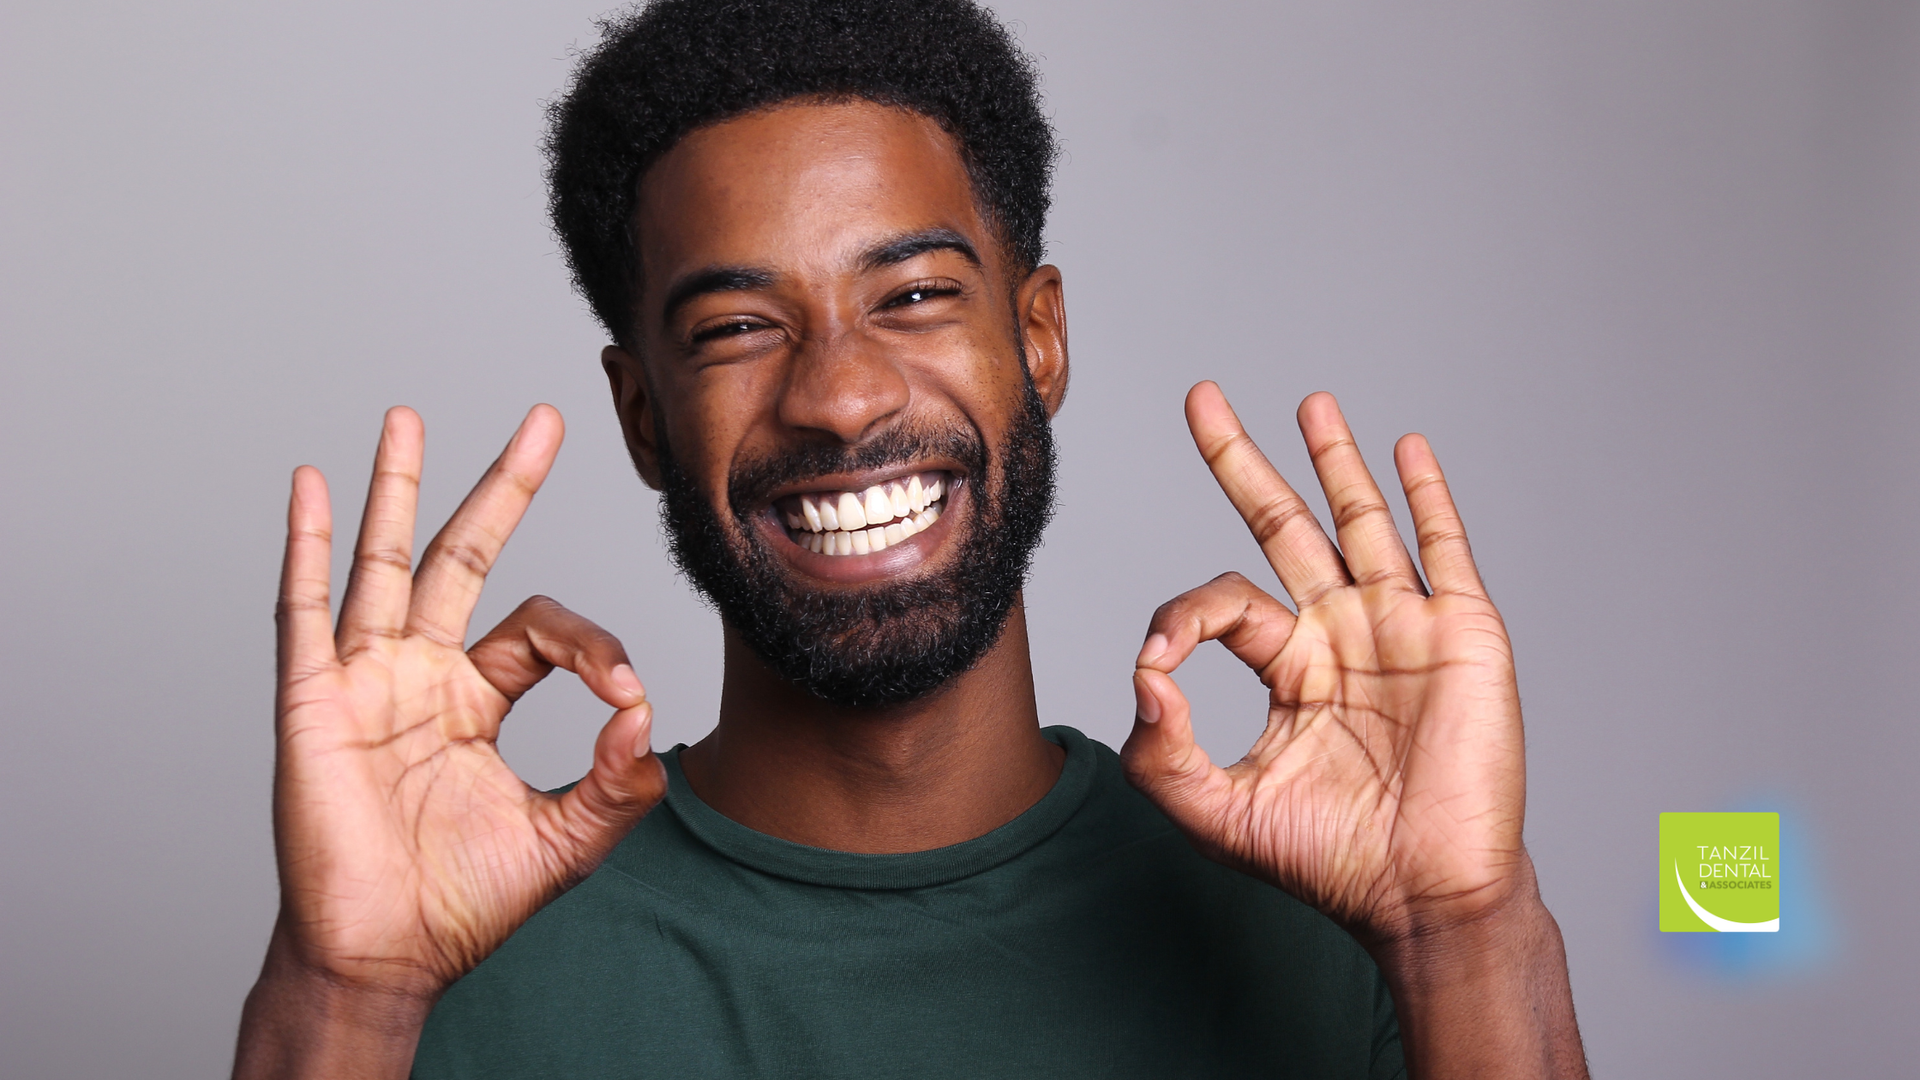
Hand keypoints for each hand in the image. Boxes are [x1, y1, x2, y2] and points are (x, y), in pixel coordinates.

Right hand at [265, 406, 665, 1001]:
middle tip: (546, 420)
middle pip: (466, 557)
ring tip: (408, 416)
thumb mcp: (567, 841)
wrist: (386, 954)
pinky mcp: (313, 700)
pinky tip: (308, 483)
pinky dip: (305, 545)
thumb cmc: (462, 900)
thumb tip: (644, 716)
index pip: (543, 631)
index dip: (594, 649)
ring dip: (397, 486)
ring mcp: (364, 678)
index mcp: (475, 697)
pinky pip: (305, 609)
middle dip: (504, 488)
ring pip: (385, 562)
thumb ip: (617, 783)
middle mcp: (420, 673)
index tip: (625, 698)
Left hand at [1122, 384, 1526, 943]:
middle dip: (1240, 462)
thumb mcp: (1216, 813)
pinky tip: (1407, 448)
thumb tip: (1143, 678)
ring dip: (1333, 459)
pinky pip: (1444, 547)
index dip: (1181, 619)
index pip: (1222, 602)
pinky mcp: (1460, 632)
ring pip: (1360, 520)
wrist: (1422, 896)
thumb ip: (1160, 753)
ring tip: (1308, 402)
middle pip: (1284, 526)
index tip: (1160, 662)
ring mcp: (1402, 626)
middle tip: (1200, 398)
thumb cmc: (1329, 861)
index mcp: (1288, 667)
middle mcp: (1340, 634)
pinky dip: (1426, 495)